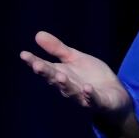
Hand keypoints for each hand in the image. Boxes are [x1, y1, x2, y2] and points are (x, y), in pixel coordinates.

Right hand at [20, 31, 138, 137]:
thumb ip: (58, 49)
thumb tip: (37, 34)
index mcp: (62, 75)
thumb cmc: (91, 76)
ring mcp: (83, 96)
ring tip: (60, 76)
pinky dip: (90, 95)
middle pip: (55, 80)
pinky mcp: (99, 102)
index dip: (34, 62)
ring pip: (71, 92)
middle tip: (37, 66)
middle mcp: (69, 87)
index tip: (24, 54)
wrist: (114, 94)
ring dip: (65, 85)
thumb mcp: (75, 58)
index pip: (46, 68)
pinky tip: (87, 88)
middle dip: (47, 74)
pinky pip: (93, 100)